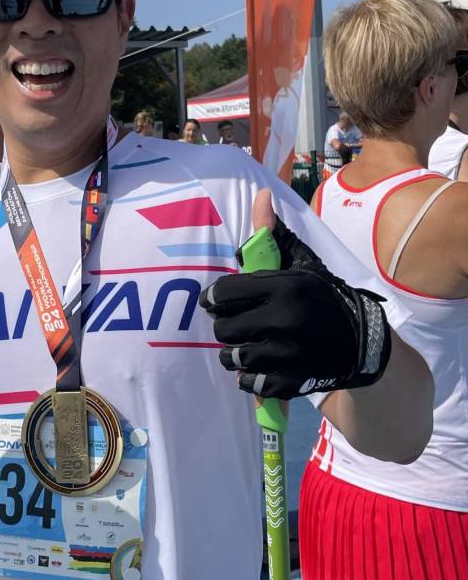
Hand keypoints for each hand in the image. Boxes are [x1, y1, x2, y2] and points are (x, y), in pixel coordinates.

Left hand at [199, 189, 390, 398]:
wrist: (365, 342)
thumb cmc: (324, 296)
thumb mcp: (304, 262)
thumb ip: (275, 235)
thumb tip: (262, 195)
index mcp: (283, 287)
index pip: (223, 293)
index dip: (214, 299)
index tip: (216, 302)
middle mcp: (284, 320)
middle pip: (223, 329)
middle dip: (225, 327)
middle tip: (234, 325)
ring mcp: (289, 355)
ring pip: (233, 358)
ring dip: (234, 353)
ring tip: (245, 346)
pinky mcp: (293, 381)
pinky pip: (251, 383)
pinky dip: (250, 378)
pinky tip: (259, 366)